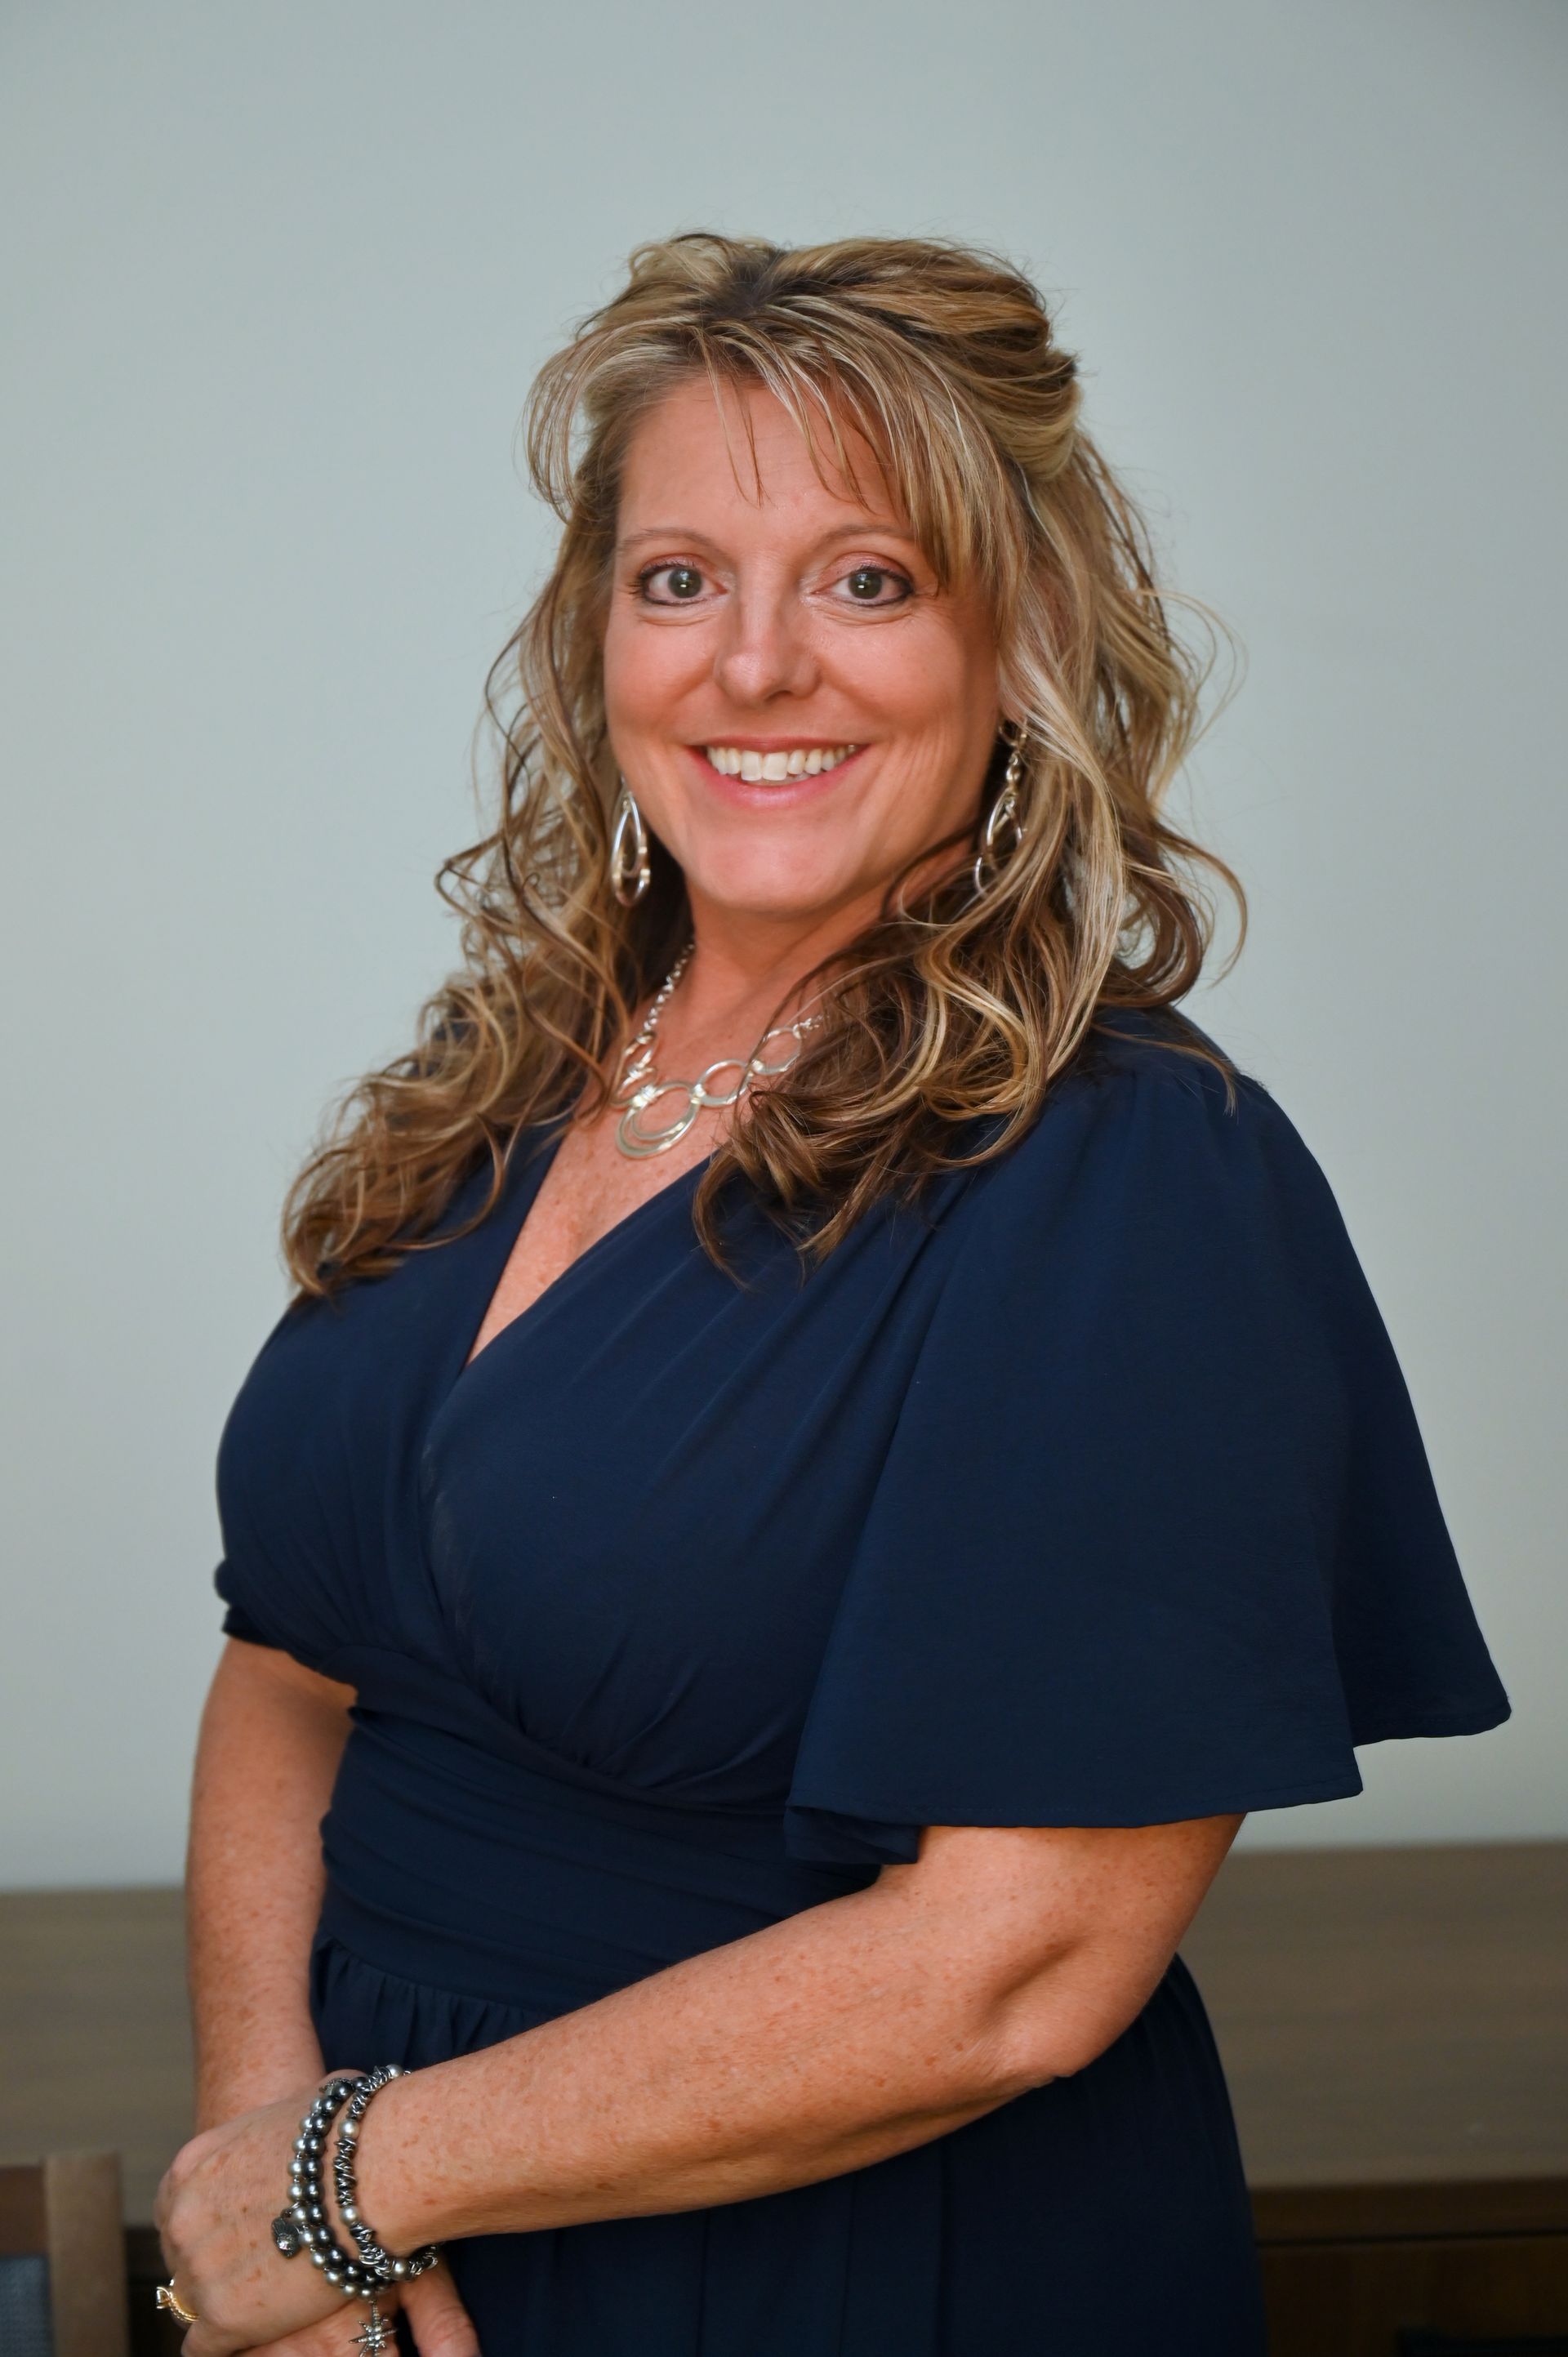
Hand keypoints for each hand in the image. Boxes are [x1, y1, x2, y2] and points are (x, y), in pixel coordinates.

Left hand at [155, 2073, 477, 2355]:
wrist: (371, 2174)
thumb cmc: (351, 2130)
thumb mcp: (301, 2107)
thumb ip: (284, 2123)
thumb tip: (319, 2110)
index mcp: (191, 2166)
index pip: (175, 2208)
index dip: (208, 2223)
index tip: (236, 2232)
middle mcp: (182, 2219)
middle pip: (182, 2257)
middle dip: (217, 2263)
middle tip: (259, 2267)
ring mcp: (198, 2272)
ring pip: (192, 2304)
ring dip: (224, 2303)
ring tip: (263, 2304)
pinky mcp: (223, 2321)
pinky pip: (202, 2348)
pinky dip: (229, 2344)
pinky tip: (255, 2336)